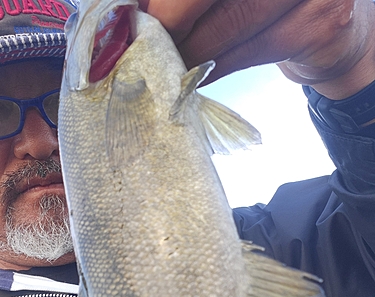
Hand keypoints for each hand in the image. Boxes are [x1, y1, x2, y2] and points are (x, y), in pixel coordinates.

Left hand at [138, 0, 374, 98]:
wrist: (329, 29)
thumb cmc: (270, 5)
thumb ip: (197, 1)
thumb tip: (141, 11)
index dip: (171, 2)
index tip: (139, 20)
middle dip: (174, 23)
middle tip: (149, 49)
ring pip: (234, 21)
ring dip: (192, 51)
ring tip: (169, 67)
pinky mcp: (321, 24)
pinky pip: (255, 50)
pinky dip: (218, 67)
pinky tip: (198, 76)